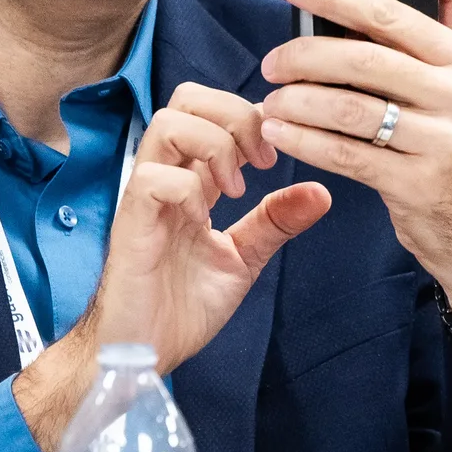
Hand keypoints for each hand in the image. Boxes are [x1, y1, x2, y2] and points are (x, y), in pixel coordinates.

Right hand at [12, 87, 327, 451]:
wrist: (142, 354)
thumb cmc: (179, 307)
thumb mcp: (242, 258)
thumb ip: (275, 221)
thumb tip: (321, 191)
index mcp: (189, 179)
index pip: (211, 109)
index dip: (249, 116)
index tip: (276, 153)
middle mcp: (165, 176)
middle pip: (188, 97)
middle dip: (234, 114)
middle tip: (261, 160)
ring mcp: (144, 196)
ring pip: (169, 122)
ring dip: (214, 145)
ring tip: (235, 188)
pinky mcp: (130, 223)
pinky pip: (153, 178)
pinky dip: (189, 189)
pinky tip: (204, 220)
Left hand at [261, 0, 451, 334]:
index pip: (390, 14)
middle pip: (364, 60)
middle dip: (305, 55)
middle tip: (270, 61)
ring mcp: (439, 140)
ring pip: (351, 109)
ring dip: (299, 101)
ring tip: (270, 98)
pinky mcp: (416, 183)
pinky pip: (347, 154)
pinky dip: (306, 140)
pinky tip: (280, 131)